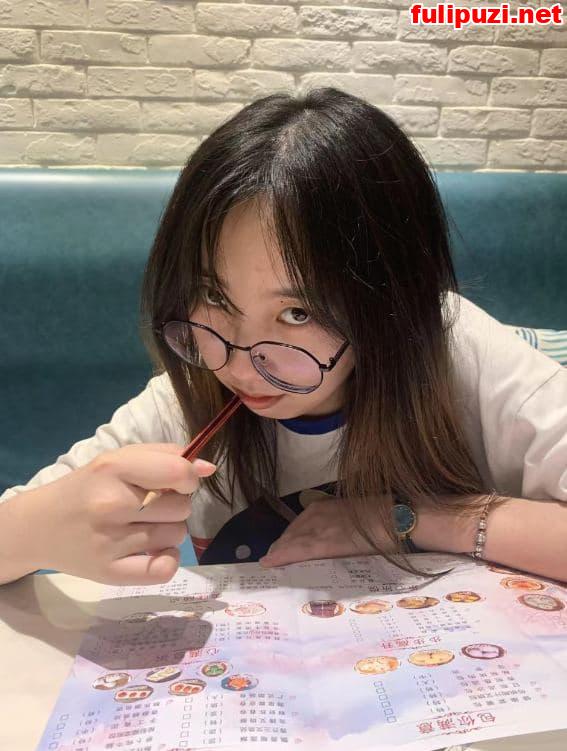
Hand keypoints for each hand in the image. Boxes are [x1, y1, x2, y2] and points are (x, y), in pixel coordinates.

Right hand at [12, 444, 215, 585]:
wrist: (38, 526)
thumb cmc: (87, 487)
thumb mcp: (119, 459)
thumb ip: (166, 456)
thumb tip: (209, 468)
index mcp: (114, 469)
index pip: (179, 473)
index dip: (188, 478)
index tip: (177, 482)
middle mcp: (111, 504)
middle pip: (181, 507)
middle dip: (175, 504)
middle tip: (150, 506)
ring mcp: (110, 542)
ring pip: (176, 535)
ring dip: (168, 530)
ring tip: (143, 525)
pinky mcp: (110, 573)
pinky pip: (164, 570)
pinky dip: (166, 560)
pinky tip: (151, 551)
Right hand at [259, 497, 392, 567]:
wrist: (399, 517)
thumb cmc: (382, 545)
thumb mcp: (356, 559)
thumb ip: (332, 562)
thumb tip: (314, 569)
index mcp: (327, 540)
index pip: (297, 549)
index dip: (280, 557)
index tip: (266, 564)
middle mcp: (322, 523)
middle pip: (293, 537)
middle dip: (280, 549)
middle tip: (269, 561)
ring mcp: (325, 511)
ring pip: (298, 525)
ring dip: (287, 537)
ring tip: (278, 549)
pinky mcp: (330, 503)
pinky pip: (306, 515)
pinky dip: (297, 526)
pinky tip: (296, 531)